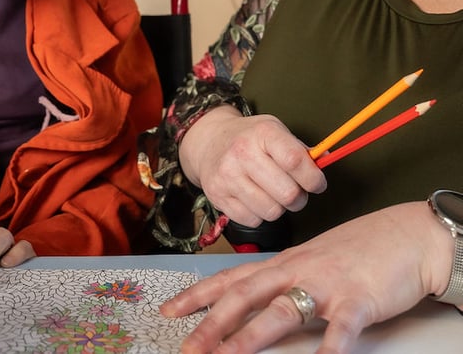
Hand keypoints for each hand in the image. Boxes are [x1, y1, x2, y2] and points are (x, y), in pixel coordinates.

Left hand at [161, 202, 453, 352]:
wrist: (409, 235)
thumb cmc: (359, 249)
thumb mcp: (312, 259)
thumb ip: (284, 278)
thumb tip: (257, 300)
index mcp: (284, 262)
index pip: (231, 278)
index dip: (197, 295)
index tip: (169, 310)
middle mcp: (297, 270)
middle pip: (245, 296)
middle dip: (212, 323)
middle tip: (188, 347)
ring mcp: (326, 285)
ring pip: (281, 311)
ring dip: (252, 336)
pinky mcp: (359, 300)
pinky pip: (341, 329)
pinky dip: (330, 349)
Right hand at [179, 105, 326, 226]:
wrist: (209, 141)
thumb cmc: (248, 138)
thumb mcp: (274, 131)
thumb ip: (300, 149)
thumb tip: (326, 160)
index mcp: (263, 133)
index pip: (296, 161)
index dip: (314, 178)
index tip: (317, 183)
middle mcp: (242, 153)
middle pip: (287, 193)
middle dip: (299, 198)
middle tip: (295, 192)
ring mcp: (227, 176)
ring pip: (272, 212)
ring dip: (278, 208)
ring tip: (273, 195)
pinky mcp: (217, 196)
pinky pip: (252, 221)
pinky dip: (258, 215)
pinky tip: (254, 199)